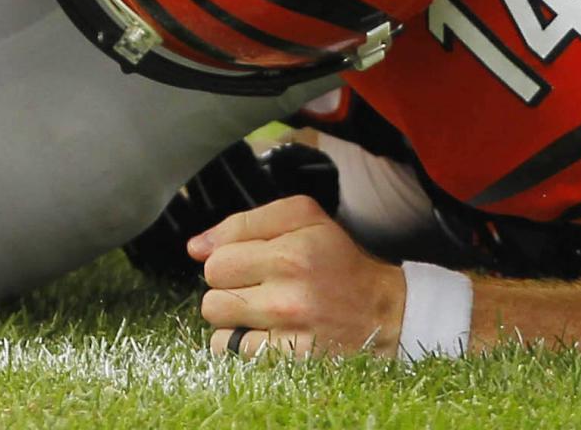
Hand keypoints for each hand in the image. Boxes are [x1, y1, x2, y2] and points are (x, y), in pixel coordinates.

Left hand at [192, 196, 408, 360]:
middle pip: (211, 298)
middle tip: (257, 289)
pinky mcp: (293, 362)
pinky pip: (237, 356)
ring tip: (260, 313)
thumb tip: (194, 247)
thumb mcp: (304, 218)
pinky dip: (244, 346)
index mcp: (290, 252)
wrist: (385, 312)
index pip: (215, 261)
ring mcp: (290, 334)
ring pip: (219, 330)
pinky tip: (267, 335)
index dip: (227, 261)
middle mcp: (289, 295)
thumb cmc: (340, 261)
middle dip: (228, 292)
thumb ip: (245, 223)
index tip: (250, 264)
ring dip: (233, 322)